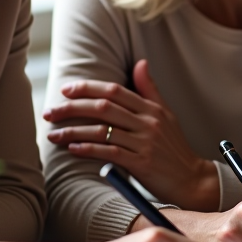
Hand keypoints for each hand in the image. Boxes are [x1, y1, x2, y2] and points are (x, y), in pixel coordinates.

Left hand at [44, 60, 218, 209]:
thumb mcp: (165, 114)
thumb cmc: (174, 147)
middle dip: (72, 108)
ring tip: (53, 134)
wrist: (191, 179)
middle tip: (50, 112)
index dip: (88, 88)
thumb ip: (149, 89)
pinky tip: (72, 149)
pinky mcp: (141, 163)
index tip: (66, 90)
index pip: (115, 91)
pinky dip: (88, 149)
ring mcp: (144, 142)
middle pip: (103, 107)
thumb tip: (140, 62)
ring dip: (73, 131)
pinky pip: (109, 152)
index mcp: (151, 108)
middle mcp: (148, 122)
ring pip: (102, 131)